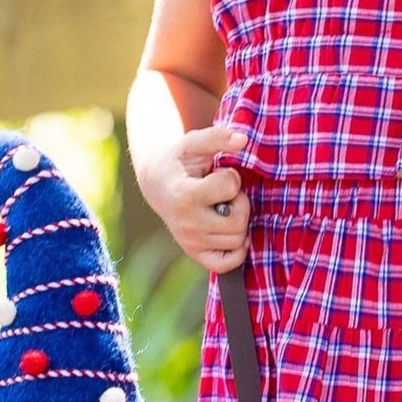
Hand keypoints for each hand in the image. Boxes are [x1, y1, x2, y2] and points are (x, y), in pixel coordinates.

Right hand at [138, 124, 250, 271]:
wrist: (157, 183)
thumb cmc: (179, 161)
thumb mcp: (193, 143)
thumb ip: (217, 137)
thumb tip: (243, 139)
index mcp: (185, 196)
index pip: (229, 187)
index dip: (231, 177)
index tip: (219, 173)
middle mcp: (187, 224)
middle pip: (238, 220)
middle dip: (240, 202)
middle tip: (226, 193)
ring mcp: (190, 242)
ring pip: (238, 240)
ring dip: (239, 221)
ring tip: (223, 207)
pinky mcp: (195, 253)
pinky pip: (226, 264)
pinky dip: (237, 250)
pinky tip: (230, 230)